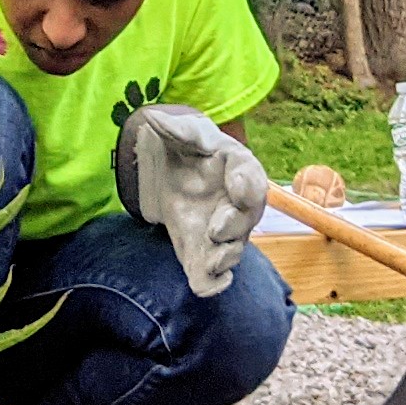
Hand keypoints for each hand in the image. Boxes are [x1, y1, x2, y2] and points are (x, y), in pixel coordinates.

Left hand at [116, 103, 270, 296]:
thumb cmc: (189, 149)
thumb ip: (174, 129)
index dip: (247, 184)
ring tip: (210, 262)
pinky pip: (215, 271)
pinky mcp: (205, 250)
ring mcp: (225, 230)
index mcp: (239, 168)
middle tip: (215, 230)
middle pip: (246, 219)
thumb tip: (154, 118)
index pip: (251, 177)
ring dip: (223, 258)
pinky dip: (211, 281)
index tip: (238, 188)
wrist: (177, 170)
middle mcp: (239, 204)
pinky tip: (204, 286)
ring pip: (233, 248)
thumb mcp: (182, 133)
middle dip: (234, 227)